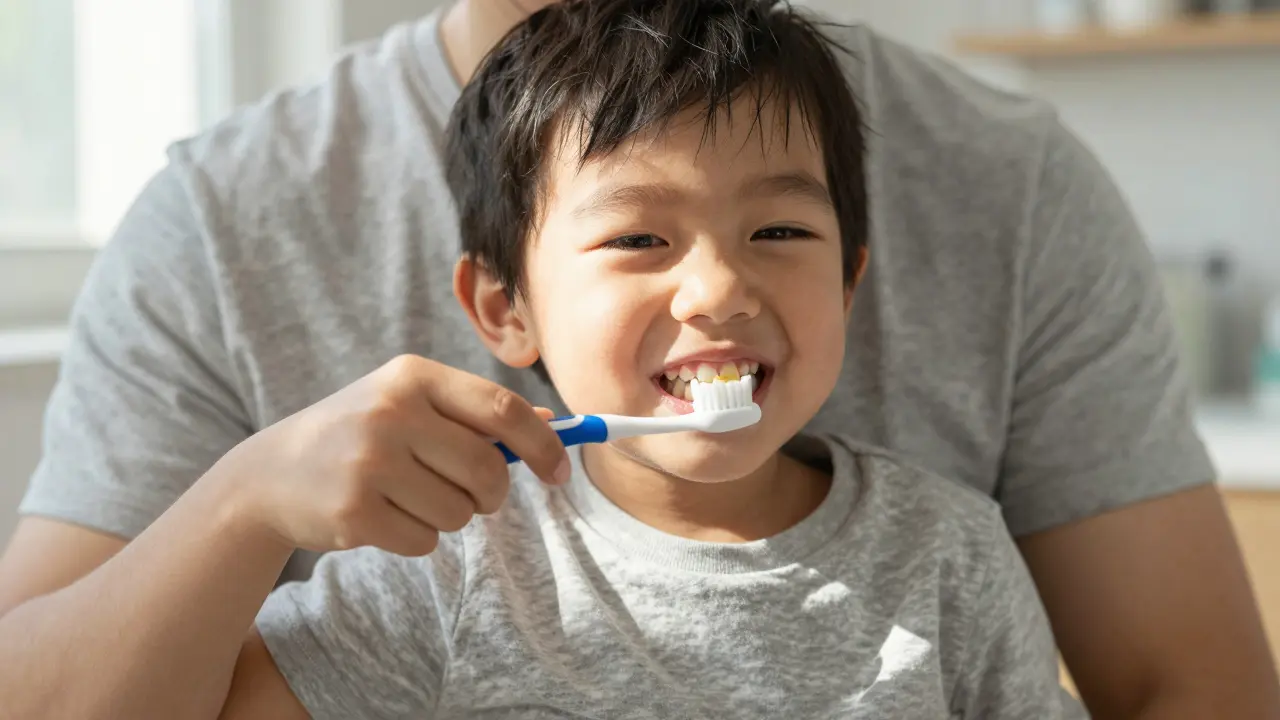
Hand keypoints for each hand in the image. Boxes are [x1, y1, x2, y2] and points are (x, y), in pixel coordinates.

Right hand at [212, 355, 568, 555]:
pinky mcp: (353, 511)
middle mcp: (390, 412)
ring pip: (459, 512)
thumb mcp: (408, 403)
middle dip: (492, 494)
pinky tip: (383, 515)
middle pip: (487, 470)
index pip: (502, 409)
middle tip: (474, 496)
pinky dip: (416, 537)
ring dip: (449, 516)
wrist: (272, 473)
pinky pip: (425, 541)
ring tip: (409, 497)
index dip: (543, 445)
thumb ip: (475, 412)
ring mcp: (369, 462)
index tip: (560, 472)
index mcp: (412, 377)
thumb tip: (551, 427)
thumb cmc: (360, 435)